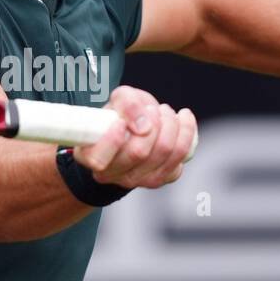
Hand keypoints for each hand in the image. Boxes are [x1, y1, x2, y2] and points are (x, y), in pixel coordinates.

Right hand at [73, 85, 197, 187]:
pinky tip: (180, 122)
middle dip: (152, 121)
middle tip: (152, 109)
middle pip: (139, 152)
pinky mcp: (163, 178)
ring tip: (165, 112)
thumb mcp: (116, 100)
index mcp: (93, 157)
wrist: (133, 131)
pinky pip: (182, 156)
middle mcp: (114, 175)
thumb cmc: (120, 116)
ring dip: (171, 124)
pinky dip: (186, 133)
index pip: (99, 160)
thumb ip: (126, 104)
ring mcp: (139, 180)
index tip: (120, 122)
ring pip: (164, 152)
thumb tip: (143, 125)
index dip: (113, 139)